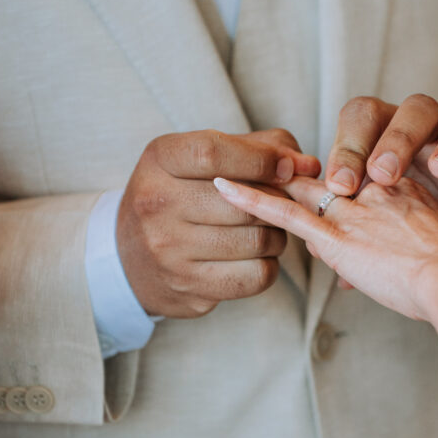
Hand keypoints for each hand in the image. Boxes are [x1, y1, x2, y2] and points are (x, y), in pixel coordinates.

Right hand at [117, 129, 320, 317]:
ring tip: (268, 229)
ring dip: (277, 235)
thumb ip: (259, 149)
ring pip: (257, 241)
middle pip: (244, 203)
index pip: (213, 153)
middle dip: (277, 203)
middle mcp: (156, 204)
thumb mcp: (203, 158)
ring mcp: (169, 251)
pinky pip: (256, 277)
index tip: (286, 168)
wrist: (128, 256)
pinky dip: (269, 266)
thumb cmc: (181, 195)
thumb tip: (308, 166)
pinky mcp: (188, 288)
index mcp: (159, 161)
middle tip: (281, 205)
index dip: (260, 159)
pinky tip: (257, 256)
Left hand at [213, 175, 437, 321]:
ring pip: (300, 188)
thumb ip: (394, 255)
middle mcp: (373, 192)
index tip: (313, 177)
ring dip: (266, 180)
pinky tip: (225, 189)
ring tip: (230, 172)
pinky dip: (252, 200)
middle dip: (294, 172)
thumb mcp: (429, 254)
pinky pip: (285, 212)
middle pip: (325, 174)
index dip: (333, 177)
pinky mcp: (335, 235)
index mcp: (400, 191)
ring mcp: (352, 211)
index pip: (355, 178)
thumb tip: (352, 278)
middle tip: (260, 166)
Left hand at [324, 95, 437, 251]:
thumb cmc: (398, 238)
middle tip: (382, 176)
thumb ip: (342, 229)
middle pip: (414, 110)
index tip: (340, 185)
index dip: (350, 145)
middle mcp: (426, 136)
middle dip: (396, 139)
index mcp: (384, 141)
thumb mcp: (369, 230)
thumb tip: (311, 245)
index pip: (363, 119)